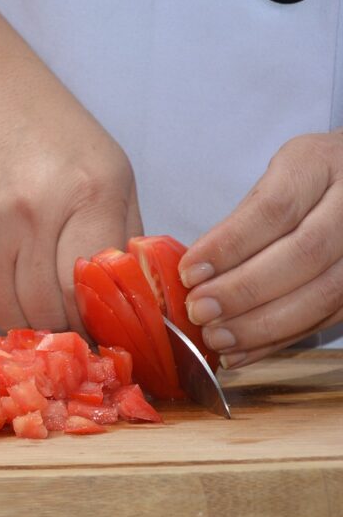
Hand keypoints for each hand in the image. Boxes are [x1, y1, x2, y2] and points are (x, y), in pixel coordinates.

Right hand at [0, 77, 142, 332]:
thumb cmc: (53, 136)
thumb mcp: (111, 171)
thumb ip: (124, 235)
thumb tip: (129, 301)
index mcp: (90, 194)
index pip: (90, 291)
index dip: (92, 320)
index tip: (95, 321)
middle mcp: (34, 213)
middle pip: (45, 311)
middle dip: (58, 324)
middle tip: (63, 313)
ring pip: (4, 314)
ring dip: (20, 317)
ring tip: (29, 293)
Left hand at [179, 130, 342, 368]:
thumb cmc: (305, 183)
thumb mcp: (274, 179)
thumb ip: (241, 221)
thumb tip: (190, 274)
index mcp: (318, 165)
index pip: (274, 209)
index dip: (230, 245)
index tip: (189, 272)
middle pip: (303, 254)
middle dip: (244, 290)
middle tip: (200, 310)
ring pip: (323, 293)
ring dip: (262, 324)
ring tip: (216, 337)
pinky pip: (327, 318)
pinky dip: (280, 340)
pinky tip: (242, 351)